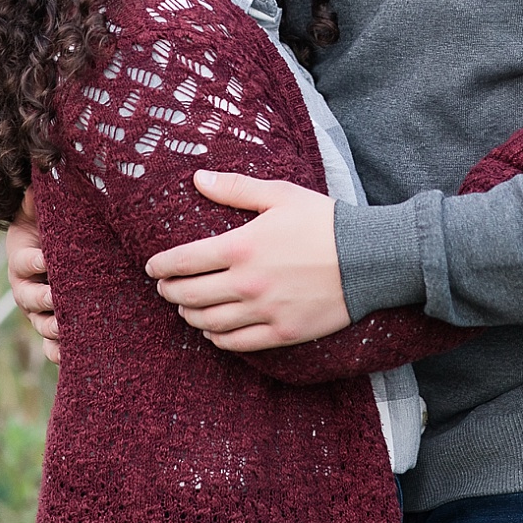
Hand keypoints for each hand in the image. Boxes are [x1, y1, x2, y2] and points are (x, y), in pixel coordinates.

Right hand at [5, 189, 59, 363]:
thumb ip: (38, 198)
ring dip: (52, 328)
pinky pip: (51, 344)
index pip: (24, 261)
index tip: (45, 259)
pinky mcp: (53, 324)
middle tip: (57, 298)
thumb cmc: (51, 225)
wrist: (56, 248)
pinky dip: (57, 351)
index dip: (33, 261)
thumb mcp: (43, 209)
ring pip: (40, 323)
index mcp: (22, 258)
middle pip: (30, 298)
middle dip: (43, 299)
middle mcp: (27, 287)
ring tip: (65, 329)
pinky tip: (69, 355)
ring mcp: (39, 309)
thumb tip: (37, 175)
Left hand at [146, 172, 348, 350]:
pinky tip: (213, 331)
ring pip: (209, 323)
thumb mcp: (280, 195)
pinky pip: (237, 343)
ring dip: (189, 316)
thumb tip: (197, 178)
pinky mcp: (282, 333)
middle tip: (164, 287)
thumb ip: (235, 189)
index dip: (161, 266)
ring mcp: (264, 312)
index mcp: (241, 247)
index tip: (152, 267)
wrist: (370, 258)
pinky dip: (217, 338)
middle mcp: (247, 283)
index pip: (184, 262)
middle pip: (190, 296)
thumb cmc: (325, 221)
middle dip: (169, 292)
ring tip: (185, 308)